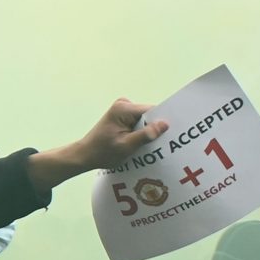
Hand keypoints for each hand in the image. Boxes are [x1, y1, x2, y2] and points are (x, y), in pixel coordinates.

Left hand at [28, 100, 167, 188]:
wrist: (85, 155)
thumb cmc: (102, 152)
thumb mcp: (126, 146)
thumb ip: (145, 135)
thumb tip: (165, 124)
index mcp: (123, 109)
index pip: (152, 111)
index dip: (163, 122)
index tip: (174, 133)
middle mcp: (123, 104)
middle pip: (149, 114)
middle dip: (156, 127)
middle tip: (166, 143)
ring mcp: (122, 109)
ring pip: (145, 119)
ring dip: (149, 131)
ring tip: (155, 145)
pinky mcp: (123, 116)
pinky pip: (139, 122)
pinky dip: (142, 132)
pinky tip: (145, 143)